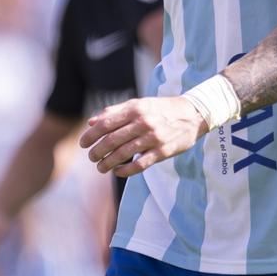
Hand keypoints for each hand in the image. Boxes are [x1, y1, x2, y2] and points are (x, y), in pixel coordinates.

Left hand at [79, 96, 207, 176]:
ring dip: (108, 163)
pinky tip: (118, 171)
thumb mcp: (139, 104)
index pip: (106, 124)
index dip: (91, 135)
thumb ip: (115, 111)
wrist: (193, 114)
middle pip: (112, 141)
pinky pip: (140, 165)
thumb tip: (92, 122)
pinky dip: (125, 170)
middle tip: (91, 157)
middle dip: (97, 151)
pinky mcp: (162, 151)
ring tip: (101, 167)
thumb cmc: (161, 109)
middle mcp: (144, 122)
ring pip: (123, 154)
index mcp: (136, 109)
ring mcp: (153, 138)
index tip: (83, 144)